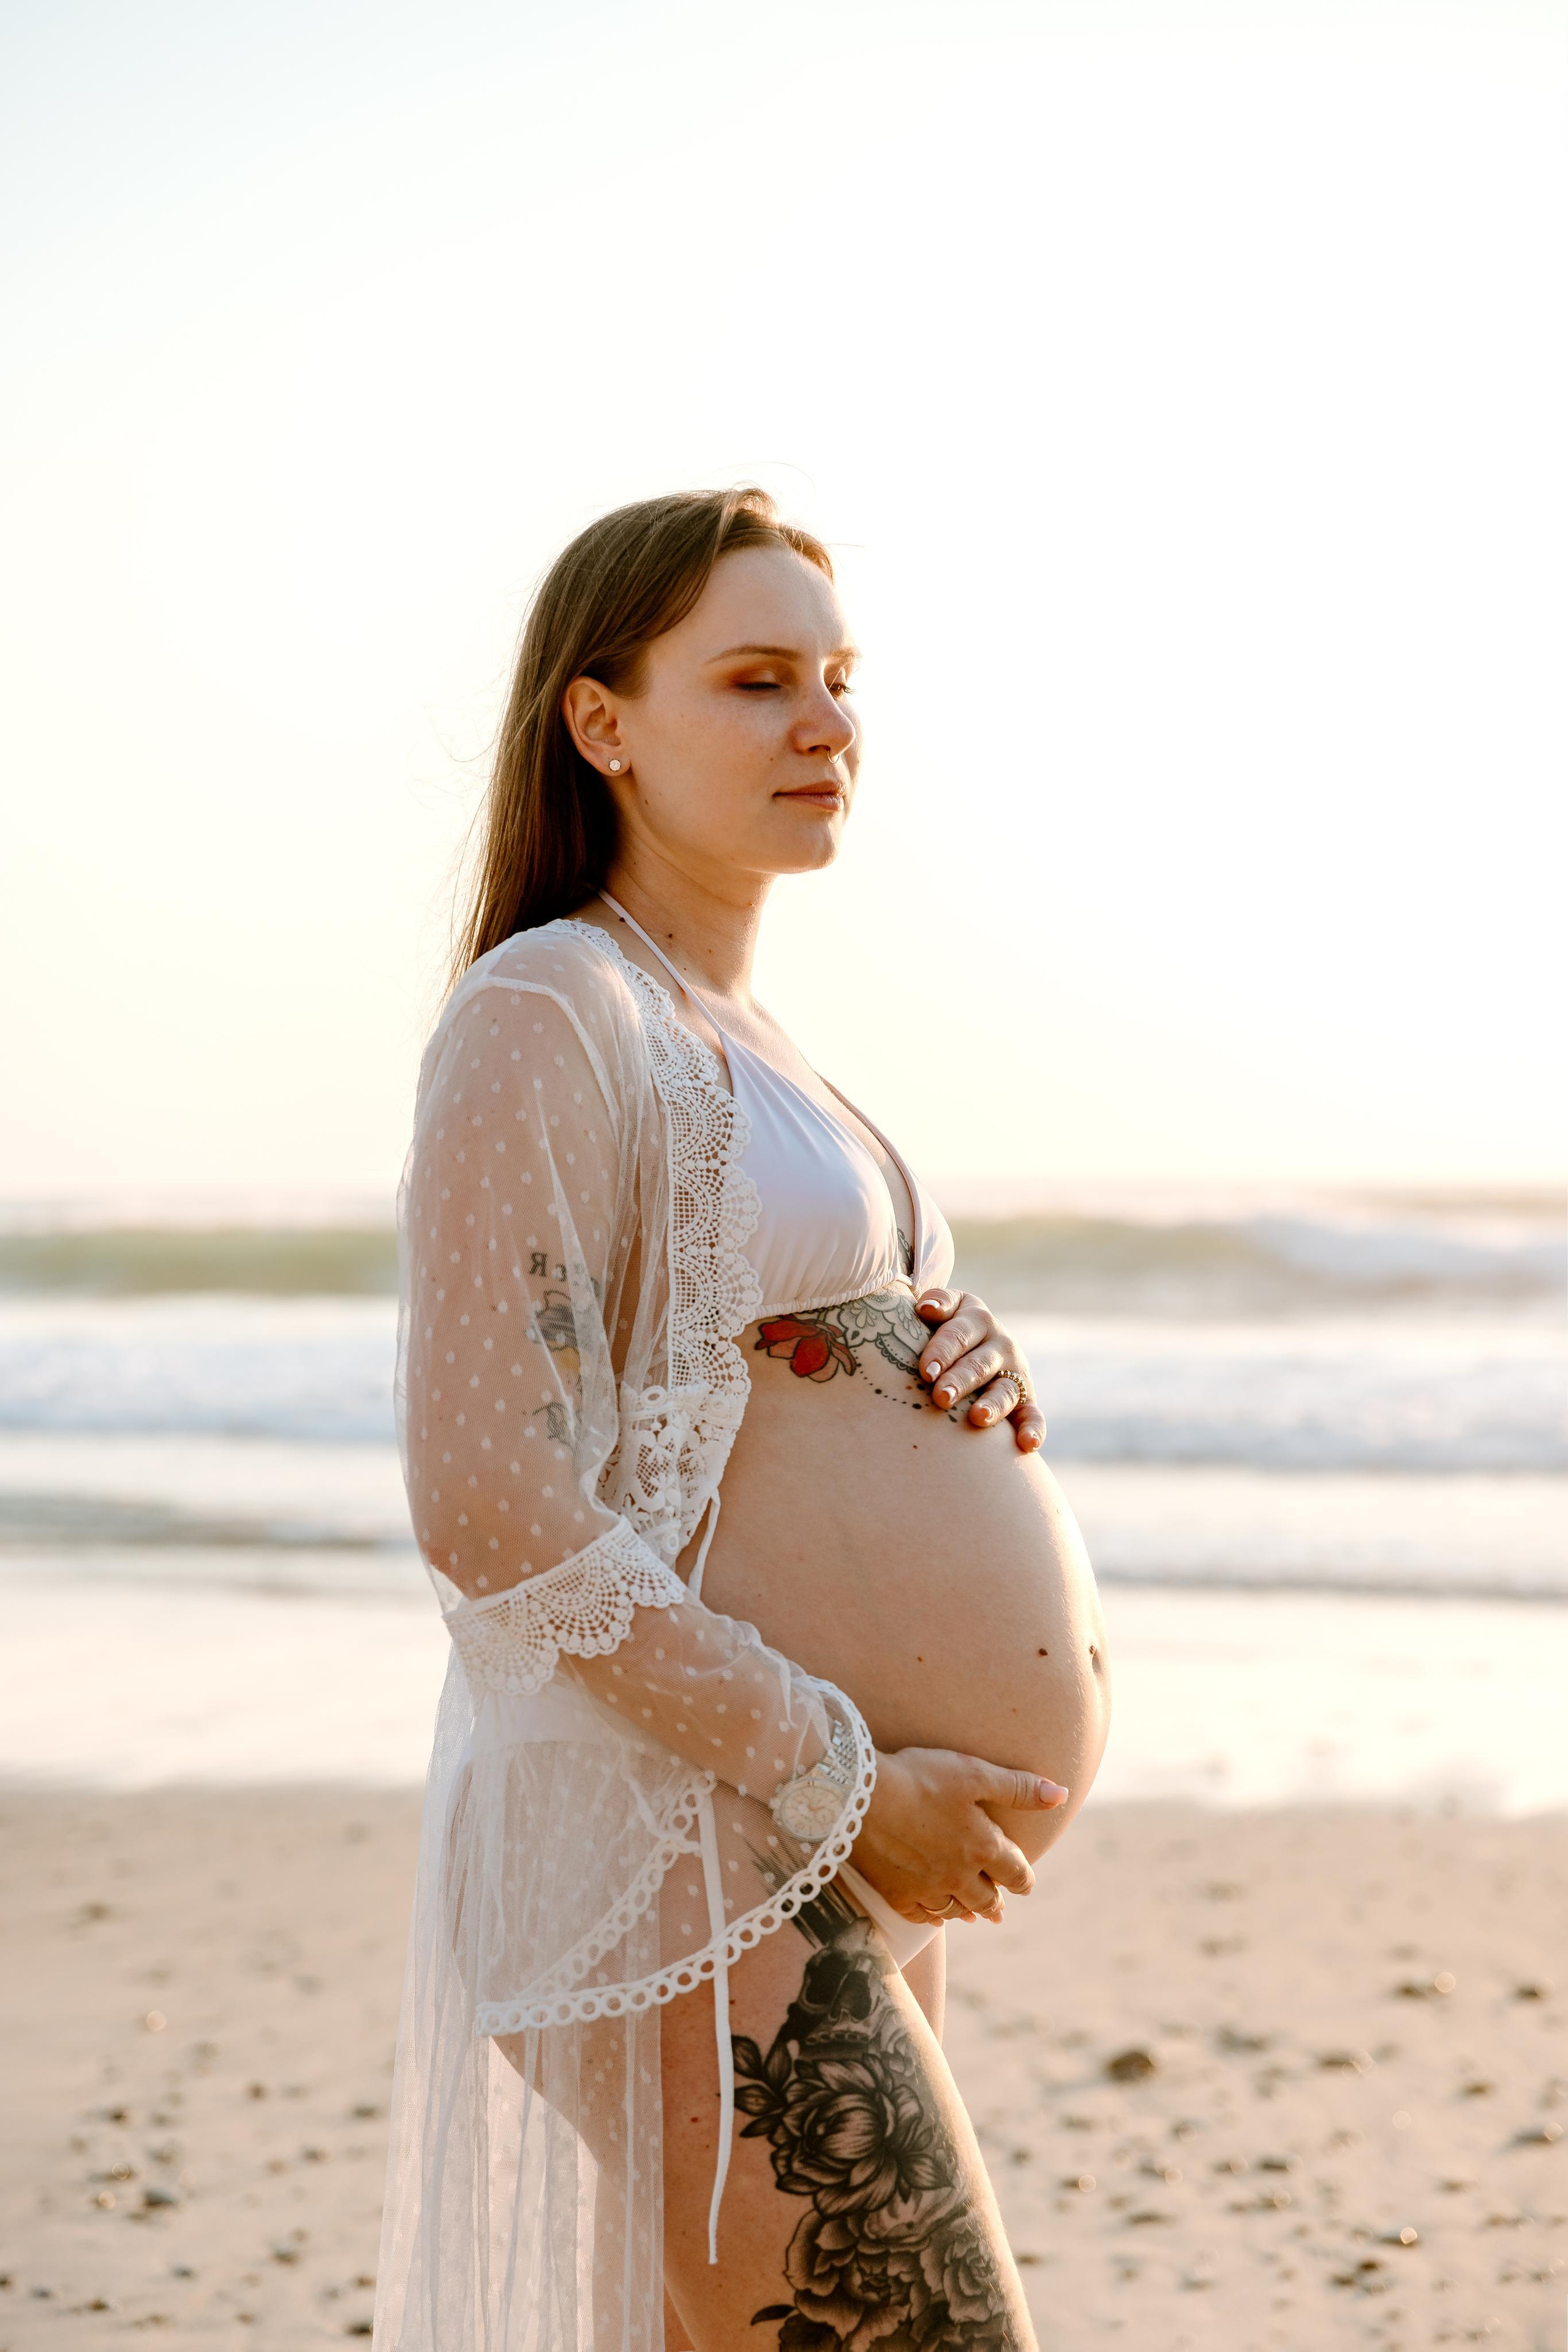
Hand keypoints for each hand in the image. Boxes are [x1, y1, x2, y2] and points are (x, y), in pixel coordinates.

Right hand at [853, 1748, 1068, 1925]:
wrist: (862, 1796)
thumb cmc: (921, 1778)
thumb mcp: (975, 1774)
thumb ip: (1018, 1788)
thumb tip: (1061, 1795)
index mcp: (983, 1848)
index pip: (1016, 1873)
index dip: (1024, 1878)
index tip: (1025, 1883)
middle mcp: (959, 1875)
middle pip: (987, 1899)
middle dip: (996, 1902)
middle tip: (999, 1909)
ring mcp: (927, 1888)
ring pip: (955, 1910)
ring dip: (967, 1911)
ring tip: (972, 1914)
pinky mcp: (896, 1894)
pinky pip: (922, 1915)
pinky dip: (933, 1916)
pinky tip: (934, 1915)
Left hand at [914, 1288, 1044, 1451]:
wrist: (975, 1344)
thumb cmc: (946, 1328)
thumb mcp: (947, 1308)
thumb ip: (939, 1302)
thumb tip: (927, 1308)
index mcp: (977, 1319)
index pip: (958, 1334)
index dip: (942, 1352)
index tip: (925, 1371)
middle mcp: (1001, 1344)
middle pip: (979, 1364)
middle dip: (960, 1381)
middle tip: (941, 1397)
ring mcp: (1015, 1373)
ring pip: (1005, 1391)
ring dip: (993, 1405)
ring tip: (978, 1418)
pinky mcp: (1026, 1399)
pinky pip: (1032, 1415)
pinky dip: (1033, 1429)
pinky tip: (1027, 1444)